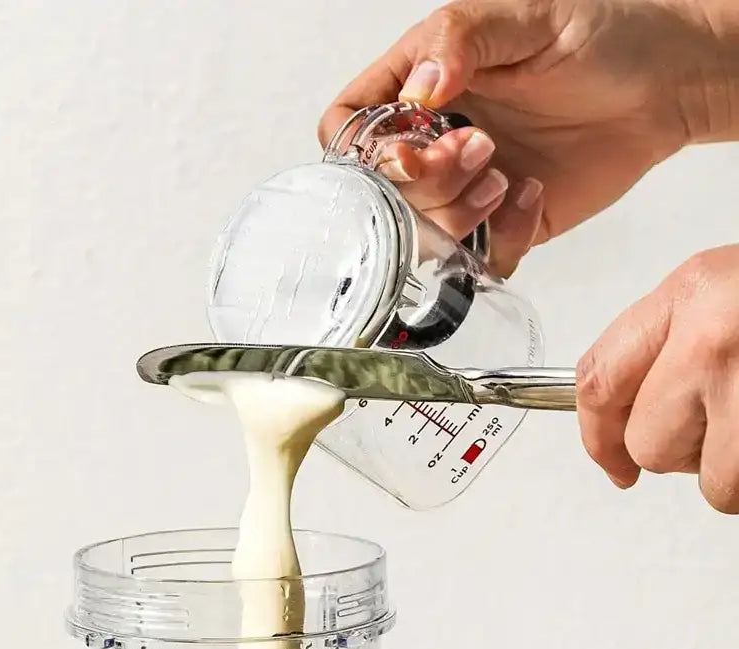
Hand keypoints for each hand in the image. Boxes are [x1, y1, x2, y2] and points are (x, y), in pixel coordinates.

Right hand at [319, 0, 734, 274]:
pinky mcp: (498, 226)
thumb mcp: (525, 17)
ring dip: (459, 212)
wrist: (665, 86)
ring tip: (504, 173)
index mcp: (418, 86)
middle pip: (378, 193)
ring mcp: (461, 189)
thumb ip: (459, 40)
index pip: (346, 129)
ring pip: (419, 236)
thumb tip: (418, 89)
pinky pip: (474, 260)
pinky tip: (528, 196)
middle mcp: (432, 142)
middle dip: (425, 182)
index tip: (406, 144)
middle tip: (480, 148)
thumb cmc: (600, 36)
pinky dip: (500, 238)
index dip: (362, 150)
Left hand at [577, 245, 738, 512]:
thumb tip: (632, 412)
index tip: (611, 462)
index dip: (597, 436)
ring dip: (727, 467)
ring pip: (702, 476)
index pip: (597, 380)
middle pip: (647, 442)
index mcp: (694, 291)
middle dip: (681, 449)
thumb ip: (675, 340)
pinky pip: (737, 489)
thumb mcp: (730, 295)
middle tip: (725, 425)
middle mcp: (711, 337)